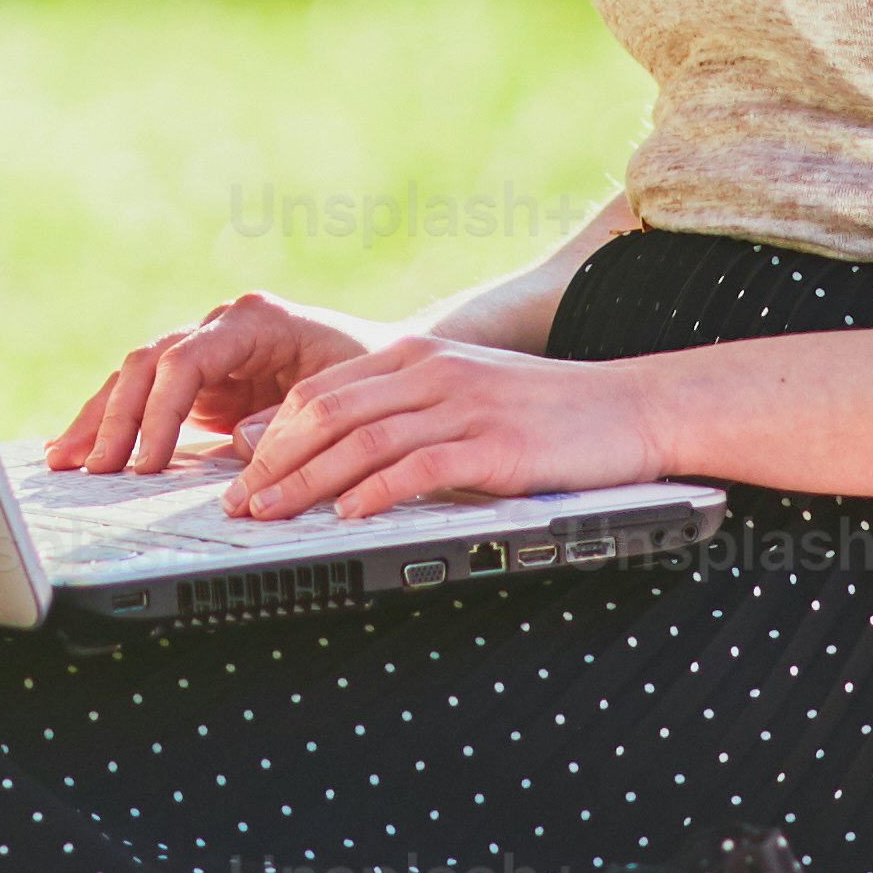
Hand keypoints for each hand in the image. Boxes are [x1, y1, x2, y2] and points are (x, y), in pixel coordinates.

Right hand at [46, 291, 374, 474]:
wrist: (386, 368)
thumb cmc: (369, 377)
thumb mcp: (339, 397)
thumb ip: (287, 418)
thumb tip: (238, 444)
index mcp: (254, 319)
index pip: (186, 359)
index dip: (160, 411)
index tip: (146, 460)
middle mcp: (220, 326)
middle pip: (147, 364)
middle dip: (115, 418)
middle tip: (93, 468)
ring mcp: (205, 350)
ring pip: (134, 377)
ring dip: (99, 419)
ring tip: (63, 459)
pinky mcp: (199, 381)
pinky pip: (145, 397)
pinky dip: (114, 423)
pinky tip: (80, 446)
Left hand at [223, 335, 674, 523]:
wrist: (632, 408)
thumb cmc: (549, 412)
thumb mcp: (467, 395)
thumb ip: (407, 412)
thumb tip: (342, 455)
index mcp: (419, 356)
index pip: (323, 390)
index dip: (272, 434)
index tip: (239, 472)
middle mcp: (433, 372)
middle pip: (328, 412)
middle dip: (274, 461)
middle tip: (241, 503)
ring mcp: (464, 406)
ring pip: (362, 439)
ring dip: (306, 481)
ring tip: (272, 515)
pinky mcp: (496, 446)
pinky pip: (420, 466)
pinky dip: (375, 491)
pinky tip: (347, 516)